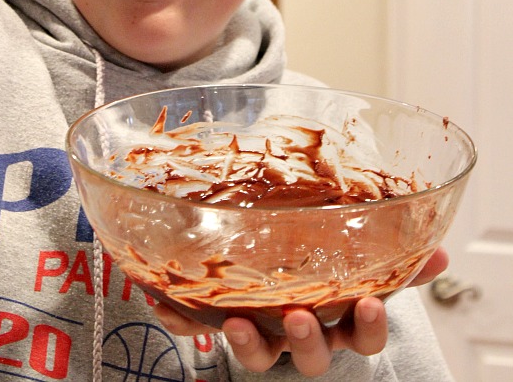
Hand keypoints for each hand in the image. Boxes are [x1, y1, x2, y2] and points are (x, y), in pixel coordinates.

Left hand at [154, 247, 448, 376]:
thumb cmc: (326, 272)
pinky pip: (203, 327)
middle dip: (306, 341)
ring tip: (239, 322)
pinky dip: (185, 320)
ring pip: (262, 354)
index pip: (363, 336)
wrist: (282, 277)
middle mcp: (304, 334)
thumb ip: (395, 259)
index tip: (369, 306)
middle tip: (299, 318)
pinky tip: (170, 306)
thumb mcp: (361, 263)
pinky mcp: (226, 323)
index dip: (368, 326)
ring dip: (250, 343)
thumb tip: (438, 252)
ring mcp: (265, 333)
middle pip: (311, 354)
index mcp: (339, 319)